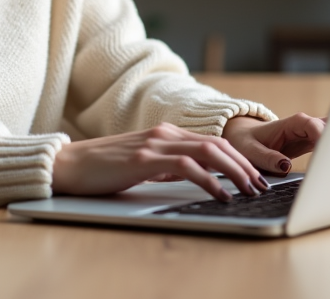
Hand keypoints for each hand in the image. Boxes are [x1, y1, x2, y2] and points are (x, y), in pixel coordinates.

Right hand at [52, 123, 271, 200]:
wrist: (68, 165)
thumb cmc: (103, 169)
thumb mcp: (144, 165)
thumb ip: (168, 166)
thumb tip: (194, 177)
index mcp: (166, 134)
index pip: (213, 143)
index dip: (239, 159)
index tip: (255, 177)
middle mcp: (164, 134)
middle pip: (218, 145)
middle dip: (245, 166)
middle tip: (262, 186)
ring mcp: (155, 144)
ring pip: (209, 152)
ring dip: (235, 173)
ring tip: (250, 191)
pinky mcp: (144, 160)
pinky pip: (187, 167)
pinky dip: (210, 181)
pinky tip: (222, 194)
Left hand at [221, 114, 325, 174]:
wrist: (244, 136)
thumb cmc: (246, 141)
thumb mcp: (250, 151)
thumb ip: (268, 158)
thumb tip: (286, 167)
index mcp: (291, 124)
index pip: (313, 126)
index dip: (323, 137)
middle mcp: (305, 126)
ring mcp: (311, 133)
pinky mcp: (313, 142)